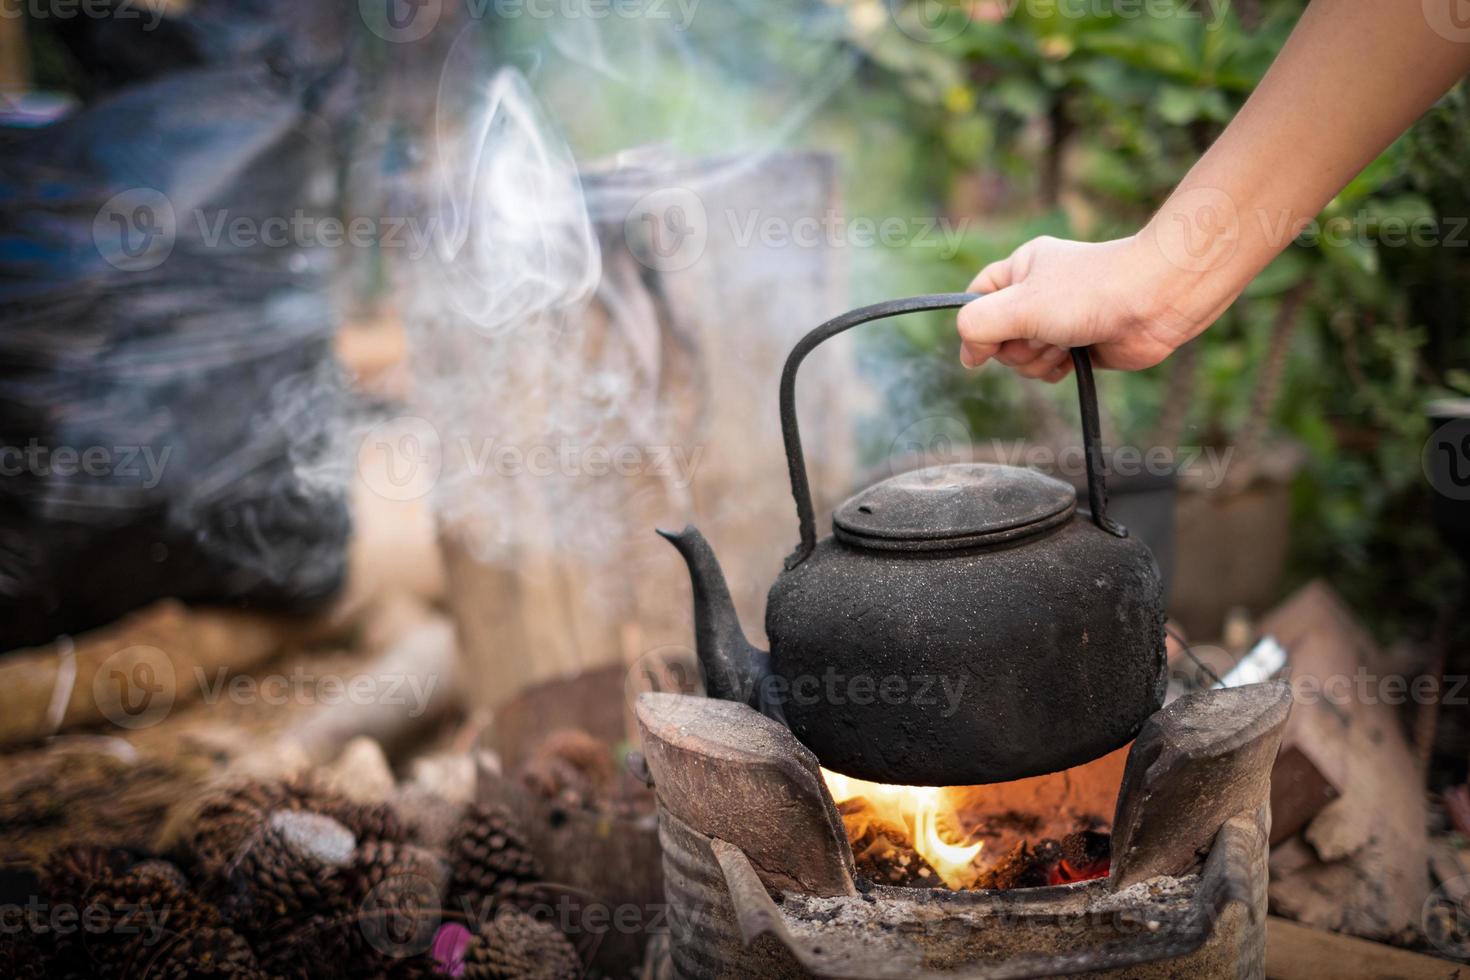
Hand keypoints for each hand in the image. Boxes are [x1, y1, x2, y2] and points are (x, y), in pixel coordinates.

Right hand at [955, 234, 1229, 380]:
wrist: (1154, 303)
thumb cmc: (1089, 293)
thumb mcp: (1019, 304)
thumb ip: (977, 326)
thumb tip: (968, 356)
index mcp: (1021, 269)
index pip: (976, 299)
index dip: (974, 325)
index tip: (985, 343)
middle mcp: (1037, 294)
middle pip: (997, 337)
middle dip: (1016, 346)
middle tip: (1043, 334)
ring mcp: (1058, 321)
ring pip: (1021, 358)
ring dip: (1038, 360)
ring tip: (1064, 343)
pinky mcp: (1078, 346)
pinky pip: (1046, 370)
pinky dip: (1054, 370)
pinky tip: (1072, 359)